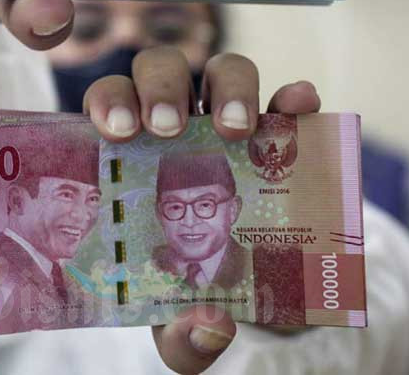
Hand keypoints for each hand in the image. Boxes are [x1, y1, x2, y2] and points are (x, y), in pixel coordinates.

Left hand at [83, 49, 321, 373]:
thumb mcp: (182, 326)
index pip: (110, 105)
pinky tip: (300, 103)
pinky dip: (294, 96)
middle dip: (160, 87)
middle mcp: (180, 126)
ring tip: (236, 127)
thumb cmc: (199, 294)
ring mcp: (233, 120)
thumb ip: (182, 338)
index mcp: (135, 158)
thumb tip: (208, 328)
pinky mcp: (284, 130)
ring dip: (229, 85)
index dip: (109, 103)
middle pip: (161, 71)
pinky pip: (289, 99)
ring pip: (223, 70)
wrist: (260, 298)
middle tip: (166, 130)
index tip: (117, 131)